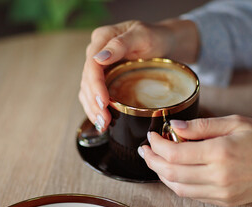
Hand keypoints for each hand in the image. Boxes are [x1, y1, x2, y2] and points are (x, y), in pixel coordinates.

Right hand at [78, 19, 198, 131]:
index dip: (95, 86)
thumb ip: (120, 45)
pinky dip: (95, 108)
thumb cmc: (156, 37)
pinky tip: (101, 120)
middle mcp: (95, 52)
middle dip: (94, 103)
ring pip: (87, 90)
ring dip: (92, 109)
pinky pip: (92, 94)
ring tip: (102, 124)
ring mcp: (98, 66)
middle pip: (87, 80)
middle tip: (104, 120)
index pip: (92, 65)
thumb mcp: (142, 36)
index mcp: (102, 39)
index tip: (104, 103)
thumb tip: (98, 58)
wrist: (164, 42)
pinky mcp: (103, 77)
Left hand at [139, 115, 251, 206]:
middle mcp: (218, 176)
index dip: (156, 144)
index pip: (174, 153)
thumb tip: (174, 127)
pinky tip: (173, 172)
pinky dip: (176, 184)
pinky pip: (191, 195)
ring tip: (155, 160)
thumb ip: (201, 126)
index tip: (152, 136)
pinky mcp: (224, 201)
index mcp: (220, 153)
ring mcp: (220, 192)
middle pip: (170, 172)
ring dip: (161, 174)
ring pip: (177, 187)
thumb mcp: (236, 123)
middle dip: (151, 160)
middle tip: (145, 150)